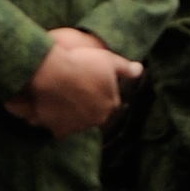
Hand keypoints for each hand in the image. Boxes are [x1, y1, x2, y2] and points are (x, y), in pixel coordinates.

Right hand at [9, 27, 137, 136]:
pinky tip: (49, 105)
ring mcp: (78, 127)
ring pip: (76, 120)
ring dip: (71, 112)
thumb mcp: (108, 59)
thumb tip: (139, 69)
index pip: (108, 99)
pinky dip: (55, 119)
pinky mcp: (59, 131)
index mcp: (111, 104)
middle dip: (86, 103)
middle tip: (73, 86)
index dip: (97, 88)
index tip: (86, 78)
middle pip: (93, 112)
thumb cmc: (80, 63)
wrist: (49, 73)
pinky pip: (58, 126)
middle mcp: (97, 120)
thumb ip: (126, 68)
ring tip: (59, 93)